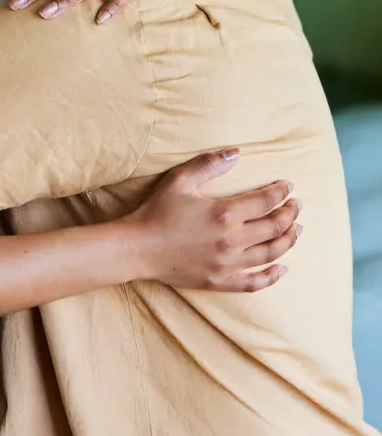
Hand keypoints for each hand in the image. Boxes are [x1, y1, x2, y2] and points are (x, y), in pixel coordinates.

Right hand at [125, 150, 301, 291]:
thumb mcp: (180, 180)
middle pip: (273, 227)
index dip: (280, 192)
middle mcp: (232, 240)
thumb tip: (237, 152)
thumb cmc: (157, 210)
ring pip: (270, 253)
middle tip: (297, 206)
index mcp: (225, 213)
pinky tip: (282, 269)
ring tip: (297, 230)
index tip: (289, 186)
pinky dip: (271, 277)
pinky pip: (254, 282)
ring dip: (288, 240)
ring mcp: (228, 263)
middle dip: (290, 214)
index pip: (265, 201)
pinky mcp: (220, 280)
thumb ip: (209, 164)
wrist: (138, 248)